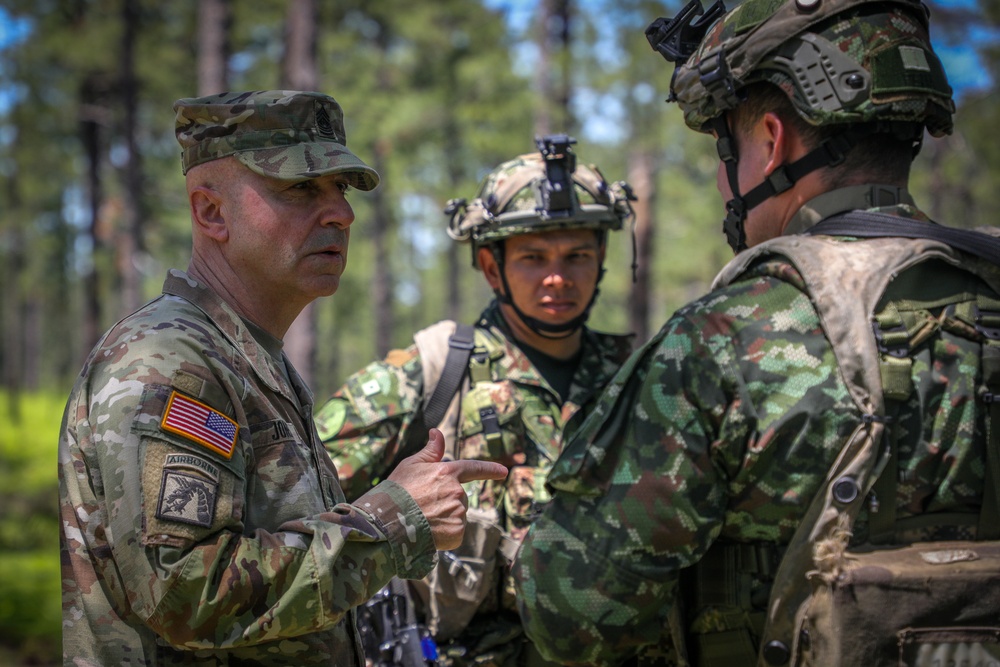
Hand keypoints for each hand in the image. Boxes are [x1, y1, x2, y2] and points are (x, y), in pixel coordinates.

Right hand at [386, 428, 507, 549]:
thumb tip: (437, 432)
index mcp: (447, 472)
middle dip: (445, 501)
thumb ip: (430, 452)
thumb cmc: (396, 492)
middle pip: (458, 497)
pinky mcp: (457, 532)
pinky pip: (455, 532)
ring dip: (444, 518)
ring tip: (423, 520)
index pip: (473, 468)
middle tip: (423, 506)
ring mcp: (459, 512)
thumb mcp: (410, 466)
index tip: (504, 472)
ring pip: (456, 515)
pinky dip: (445, 534)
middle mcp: (457, 491)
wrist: (388, 523)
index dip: (489, 470)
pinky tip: (429, 532)